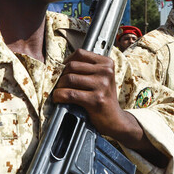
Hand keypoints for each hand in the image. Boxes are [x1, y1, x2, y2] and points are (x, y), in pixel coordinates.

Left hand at [53, 49, 165, 164]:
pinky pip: (70, 94)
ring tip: (59, 92)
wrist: (115, 120)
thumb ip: (86, 68)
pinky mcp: (96, 100)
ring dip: (59, 87)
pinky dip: (59, 96)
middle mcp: (106, 72)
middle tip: (59, 84)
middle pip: (72, 66)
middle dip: (61, 75)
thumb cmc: (104, 97)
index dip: (67, 61)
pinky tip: (58, 99)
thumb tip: (61, 65)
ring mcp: (102, 85)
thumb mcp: (101, 78)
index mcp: (107, 63)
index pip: (80, 53)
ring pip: (69, 79)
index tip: (63, 69)